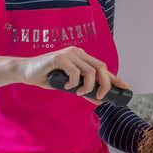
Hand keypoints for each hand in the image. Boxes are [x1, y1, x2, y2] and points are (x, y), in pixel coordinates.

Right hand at [0, 46, 127, 102]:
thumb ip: (84, 90)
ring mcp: (69, 54)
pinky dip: (73, 83)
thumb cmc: (48, 77)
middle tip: (99, 97)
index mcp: (81, 58)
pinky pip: (75, 73)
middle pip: (100, 67)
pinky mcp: (59, 57)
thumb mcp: (69, 86)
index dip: (114, 78)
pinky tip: (66, 86)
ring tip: (78, 92)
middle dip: (105, 84)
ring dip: (87, 86)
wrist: (27, 72)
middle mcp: (78, 53)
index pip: (102, 67)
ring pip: (90, 71)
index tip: (125, 87)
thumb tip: (99, 99)